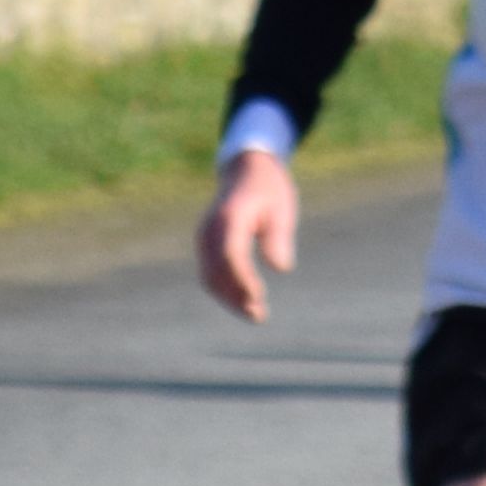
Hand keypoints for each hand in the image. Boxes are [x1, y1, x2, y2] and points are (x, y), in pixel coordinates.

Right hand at [197, 147, 298, 321]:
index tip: (259, 297)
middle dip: (235, 296)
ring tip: (254, 314)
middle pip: (216, 272)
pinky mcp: (205, 245)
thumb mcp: (281, 207)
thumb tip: (280, 268)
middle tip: (258, 316)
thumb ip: (279, 237)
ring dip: (229, 299)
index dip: (243, 280)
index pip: (230, 255)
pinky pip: (209, 273)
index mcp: (230, 217)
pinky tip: (243, 301)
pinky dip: (224, 291)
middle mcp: (210, 229)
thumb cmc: (268, 188)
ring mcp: (203, 238)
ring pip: (210, 277)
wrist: (245, 169)